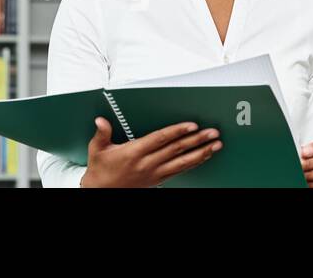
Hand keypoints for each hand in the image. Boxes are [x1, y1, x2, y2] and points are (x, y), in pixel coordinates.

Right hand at [79, 117, 222, 187]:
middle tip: (212, 133)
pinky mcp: (158, 180)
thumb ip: (102, 133)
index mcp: (134, 152)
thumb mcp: (97, 150)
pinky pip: (180, 171)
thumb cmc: (100, 171)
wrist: (101, 192)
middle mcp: (147, 163)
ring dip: (201, 153)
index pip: (160, 139)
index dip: (177, 131)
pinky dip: (194, 163)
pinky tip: (203, 156)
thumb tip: (101, 120)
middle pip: (176, 150)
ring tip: (215, 145)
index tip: (191, 126)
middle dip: (196, 140)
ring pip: (182, 162)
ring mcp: (154, 173)